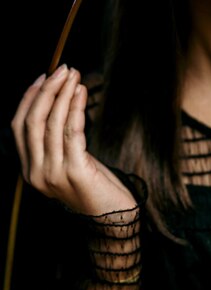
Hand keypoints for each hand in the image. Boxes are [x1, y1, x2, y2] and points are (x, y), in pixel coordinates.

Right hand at [11, 65, 136, 214]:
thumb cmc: (94, 186)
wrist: (114, 220)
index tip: (43, 76)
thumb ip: (57, 141)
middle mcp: (36, 173)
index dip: (29, 98)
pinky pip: (72, 132)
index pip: (19, 126)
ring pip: (51, 124)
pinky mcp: (75, 172)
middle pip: (32, 122)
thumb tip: (57, 99)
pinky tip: (81, 92)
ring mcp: (54, 174)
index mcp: (29, 170)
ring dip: (62, 95)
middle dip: (46, 91)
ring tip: (73, 76)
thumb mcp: (68, 162)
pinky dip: (75, 108)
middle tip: (62, 70)